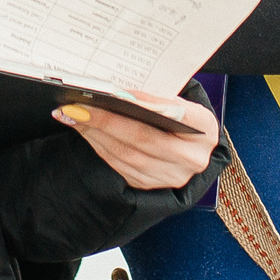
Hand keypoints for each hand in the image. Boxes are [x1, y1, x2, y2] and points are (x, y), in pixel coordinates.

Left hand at [55, 95, 217, 190]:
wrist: (187, 150)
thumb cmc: (179, 118)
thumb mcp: (179, 103)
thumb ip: (157, 99)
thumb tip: (116, 92)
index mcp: (205, 128)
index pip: (174, 112)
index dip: (144, 103)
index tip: (114, 92)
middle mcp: (193, 157)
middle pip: (144, 137)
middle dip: (106, 120)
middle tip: (78, 105)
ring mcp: (173, 176)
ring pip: (127, 155)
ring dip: (96, 134)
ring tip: (73, 115)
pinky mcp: (152, 187)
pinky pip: (120, 167)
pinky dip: (99, 147)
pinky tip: (84, 131)